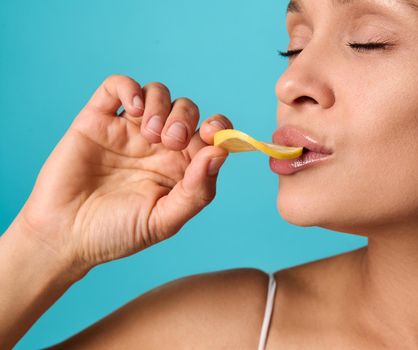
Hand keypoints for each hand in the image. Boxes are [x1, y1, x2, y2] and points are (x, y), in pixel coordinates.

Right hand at [13, 75, 231, 273]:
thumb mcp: (165, 220)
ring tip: (149, 134)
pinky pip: (117, 87)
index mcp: (179, 167)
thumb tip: (220, 153)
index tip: (211, 134)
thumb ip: (197, 190)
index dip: (218, 127)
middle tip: (171, 141)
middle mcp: (157, 145)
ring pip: (157, 93)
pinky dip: (130, 88)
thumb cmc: (116, 233)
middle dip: (185, 118)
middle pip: (186, 109)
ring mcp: (128, 130)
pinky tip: (133, 108)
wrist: (64, 236)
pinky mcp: (97, 120)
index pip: (209, 135)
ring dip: (160, 104)